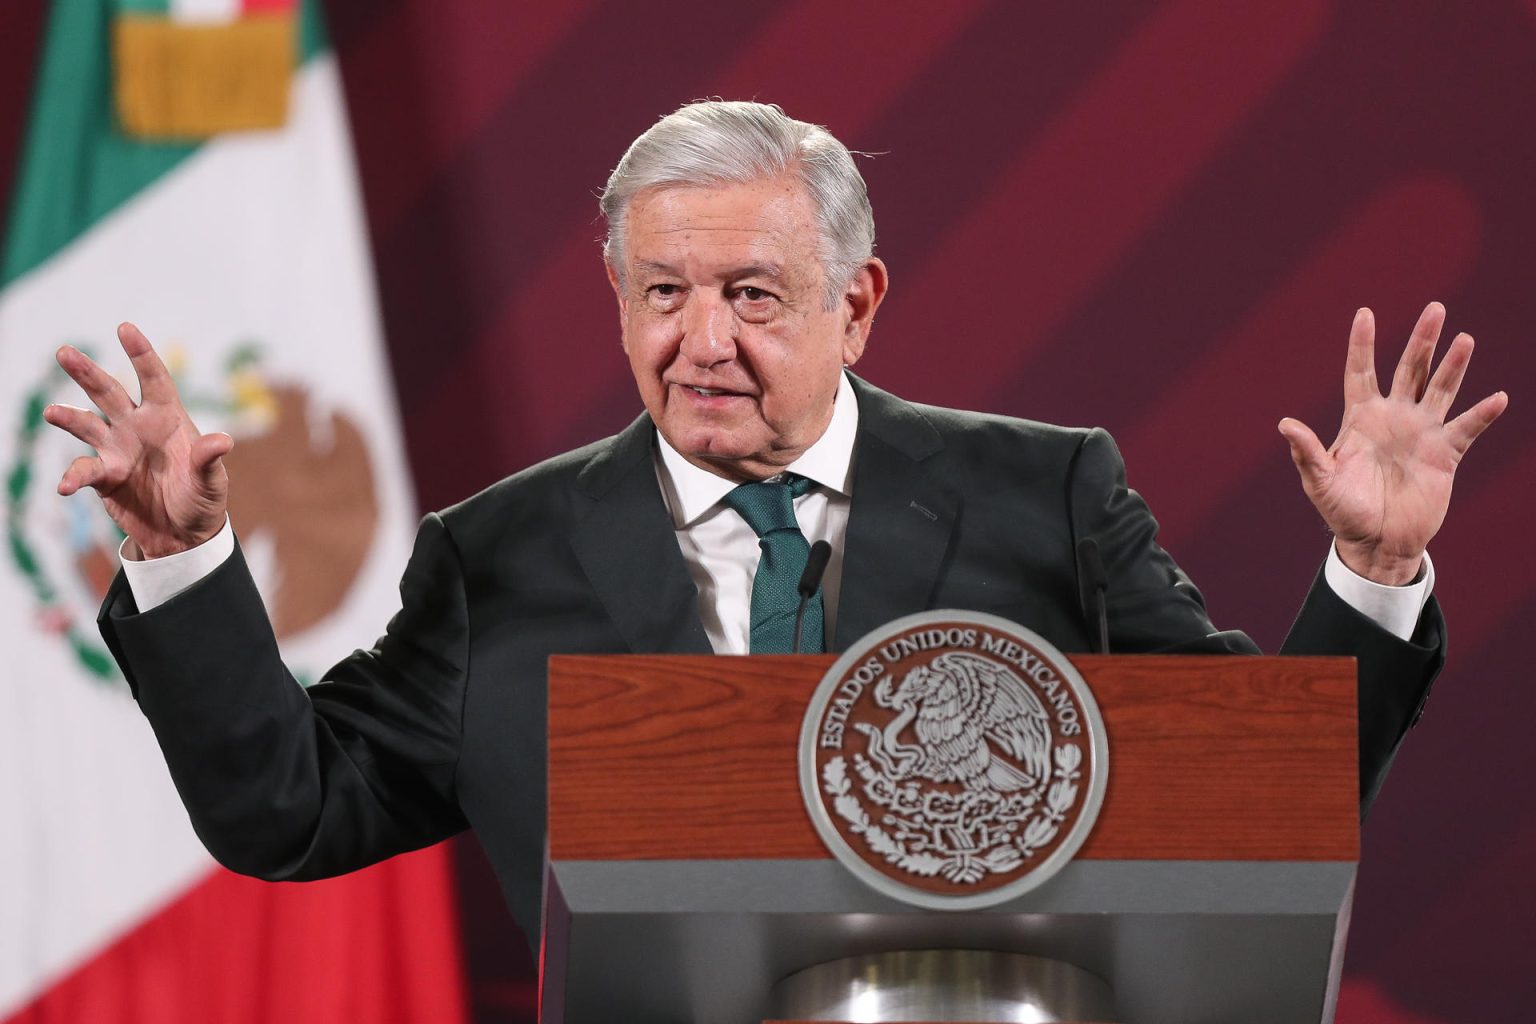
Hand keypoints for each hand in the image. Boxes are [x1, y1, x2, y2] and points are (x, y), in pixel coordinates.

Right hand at [44, 322, 232, 558]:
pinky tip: (65, 486)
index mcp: (167, 418)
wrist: (183, 535)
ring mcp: (116, 449)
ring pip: (86, 424)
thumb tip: (222, 441)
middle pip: (108, 393)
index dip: (140, 354)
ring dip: (68, 417)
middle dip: (87, 373)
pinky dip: (73, 476)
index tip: (125, 328)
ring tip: (51, 412)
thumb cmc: (203, 500)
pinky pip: (83, 470)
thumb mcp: (212, 482)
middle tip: (64, 352)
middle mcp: (137, 427)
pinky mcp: (103, 475)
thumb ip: (210, 461)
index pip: (153, 379)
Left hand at [1278, 303, 1506, 584]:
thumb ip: (1307, 452)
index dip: (1362, 344)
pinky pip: (1466, 429)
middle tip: (1435, 308)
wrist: (1376, 542)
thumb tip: (1285, 424)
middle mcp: (1394, 418)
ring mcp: (1421, 433)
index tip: (1364, 313)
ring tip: (1464, 339)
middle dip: (1422, 340)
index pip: (1361, 371)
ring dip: (1453, 366)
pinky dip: (1481, 414)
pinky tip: (1497, 398)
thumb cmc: (1343, 511)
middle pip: (1410, 369)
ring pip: (1440, 390)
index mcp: (1361, 418)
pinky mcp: (1445, 455)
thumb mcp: (1320, 482)